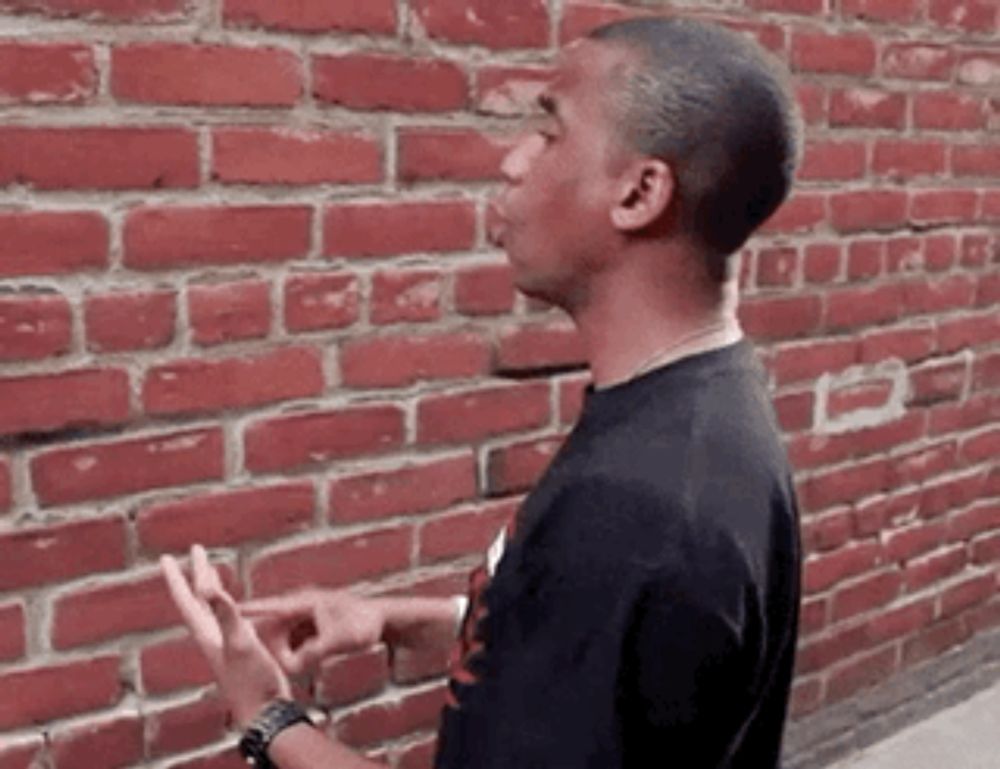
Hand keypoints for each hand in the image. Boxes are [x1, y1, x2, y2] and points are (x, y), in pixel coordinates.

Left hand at [161, 545, 290, 728]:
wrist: (265, 712)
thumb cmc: (251, 680)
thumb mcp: (239, 641)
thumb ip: (225, 614)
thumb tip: (205, 588)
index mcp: (206, 633)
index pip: (186, 599)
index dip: (176, 577)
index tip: (166, 557)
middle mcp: (211, 636)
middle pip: (198, 600)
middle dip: (195, 575)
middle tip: (196, 551)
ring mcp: (224, 644)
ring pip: (212, 609)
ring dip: (211, 589)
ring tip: (213, 573)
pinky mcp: (239, 650)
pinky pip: (229, 619)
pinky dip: (230, 606)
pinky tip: (237, 608)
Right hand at [240, 589, 385, 674]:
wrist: (384, 619)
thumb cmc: (364, 624)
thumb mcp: (340, 641)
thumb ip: (315, 652)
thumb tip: (293, 666)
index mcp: (304, 603)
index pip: (268, 607)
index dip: (245, 612)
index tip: (221, 611)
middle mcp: (301, 607)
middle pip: (273, 629)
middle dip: (273, 649)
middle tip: (279, 668)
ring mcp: (306, 617)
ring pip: (284, 638)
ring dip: (286, 654)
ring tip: (294, 667)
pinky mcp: (312, 627)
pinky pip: (295, 641)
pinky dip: (296, 654)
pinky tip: (302, 667)